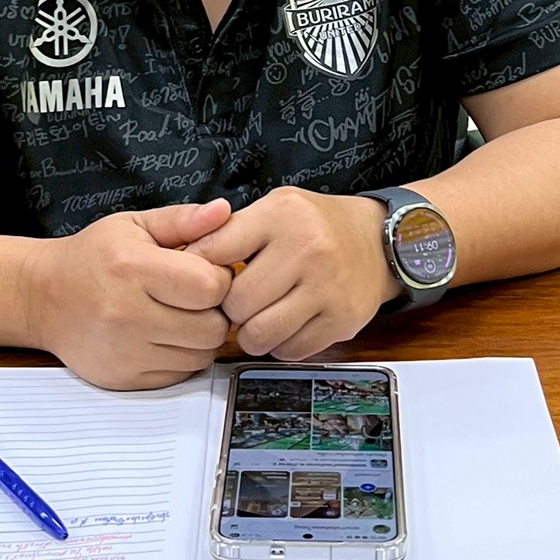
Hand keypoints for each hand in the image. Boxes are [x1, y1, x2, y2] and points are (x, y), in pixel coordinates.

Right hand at [26, 199, 235, 390]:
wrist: (43, 297)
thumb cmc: (90, 258)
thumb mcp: (133, 225)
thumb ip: (182, 219)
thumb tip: (222, 212)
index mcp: (132, 268)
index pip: (210, 286)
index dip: (219, 278)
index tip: (204, 271)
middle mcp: (126, 314)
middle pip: (211, 327)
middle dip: (213, 311)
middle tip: (194, 297)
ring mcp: (124, 351)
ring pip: (200, 356)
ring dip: (199, 337)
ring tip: (178, 315)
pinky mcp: (124, 378)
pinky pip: (179, 376)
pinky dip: (180, 358)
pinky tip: (162, 336)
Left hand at [188, 187, 396, 363]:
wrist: (378, 242)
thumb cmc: (315, 226)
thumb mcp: (273, 208)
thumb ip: (229, 230)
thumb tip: (181, 260)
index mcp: (281, 215)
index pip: (214, 252)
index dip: (198, 271)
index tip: (201, 279)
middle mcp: (307, 248)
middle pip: (236, 303)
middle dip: (229, 309)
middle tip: (238, 302)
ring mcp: (328, 287)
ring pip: (259, 334)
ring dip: (251, 334)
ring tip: (258, 317)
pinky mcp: (342, 320)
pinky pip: (290, 351)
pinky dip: (280, 345)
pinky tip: (286, 324)